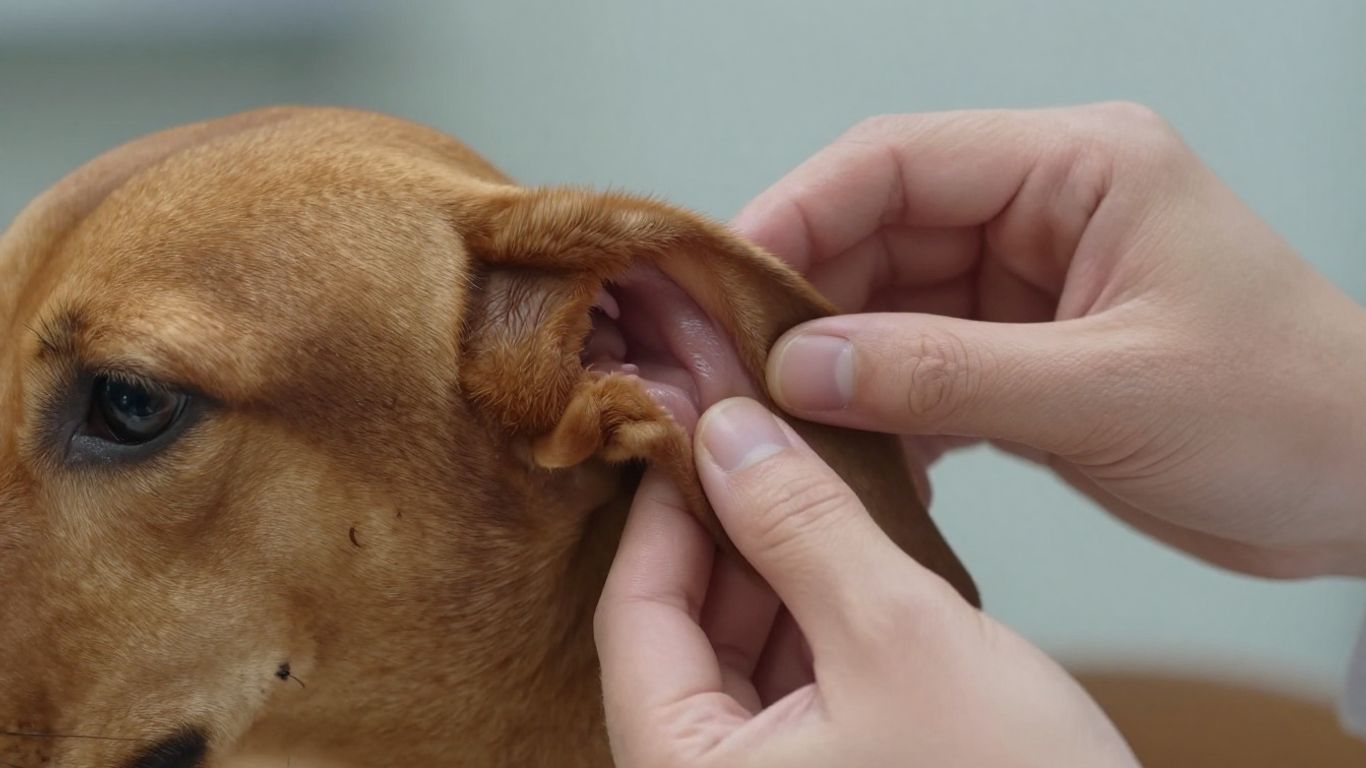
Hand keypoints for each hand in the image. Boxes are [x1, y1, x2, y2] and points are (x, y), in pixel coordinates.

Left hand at [596, 397, 1136, 767]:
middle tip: (762, 439)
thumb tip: (728, 434)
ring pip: (741, 654)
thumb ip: (801, 526)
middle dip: (729, 530)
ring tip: (811, 481)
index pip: (634, 614)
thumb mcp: (898, 635)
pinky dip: (817, 617)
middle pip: (683, 632)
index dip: (666, 507)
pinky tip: (850, 555)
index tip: (696, 426)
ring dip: (776, 567)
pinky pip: (793, 684)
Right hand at [735, 104, 1365, 577]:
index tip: (726, 282)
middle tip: (739, 372)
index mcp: (1078, 167)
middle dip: (807, 301)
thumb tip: (802, 370)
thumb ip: (944, 376)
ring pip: (890, 304)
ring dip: (839, 364)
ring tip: (790, 425)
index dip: (798, 211)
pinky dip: (887, 408)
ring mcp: (1030, 283)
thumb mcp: (1108, 391)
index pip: (897, 160)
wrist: (1365, 490)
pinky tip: (867, 455)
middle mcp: (1044, 211)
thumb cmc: (1287, 413)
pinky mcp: (1026, 351)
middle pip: (879, 229)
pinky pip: (923, 363)